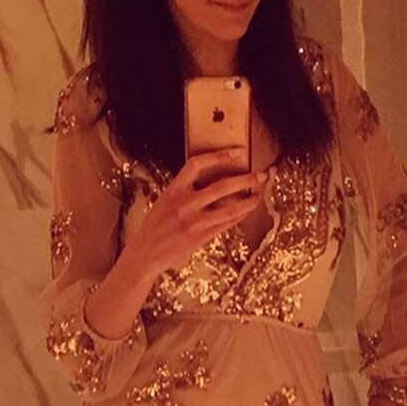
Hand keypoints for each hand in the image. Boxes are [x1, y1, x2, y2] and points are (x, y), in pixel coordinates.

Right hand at [131, 148, 267, 276]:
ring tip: (259, 195)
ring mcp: (194, 222)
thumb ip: (184, 191)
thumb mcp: (166, 201)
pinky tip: (247, 211)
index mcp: (174, 189)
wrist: (145, 254)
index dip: (219, 155)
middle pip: (222, 186)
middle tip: (261, 176)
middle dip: (246, 180)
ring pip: (230, 208)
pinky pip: (226, 224)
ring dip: (249, 201)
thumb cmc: (156, 226)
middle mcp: (184, 204)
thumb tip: (210, 181)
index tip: (237, 151)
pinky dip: (239, 216)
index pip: (197, 164)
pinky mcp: (200, 237)